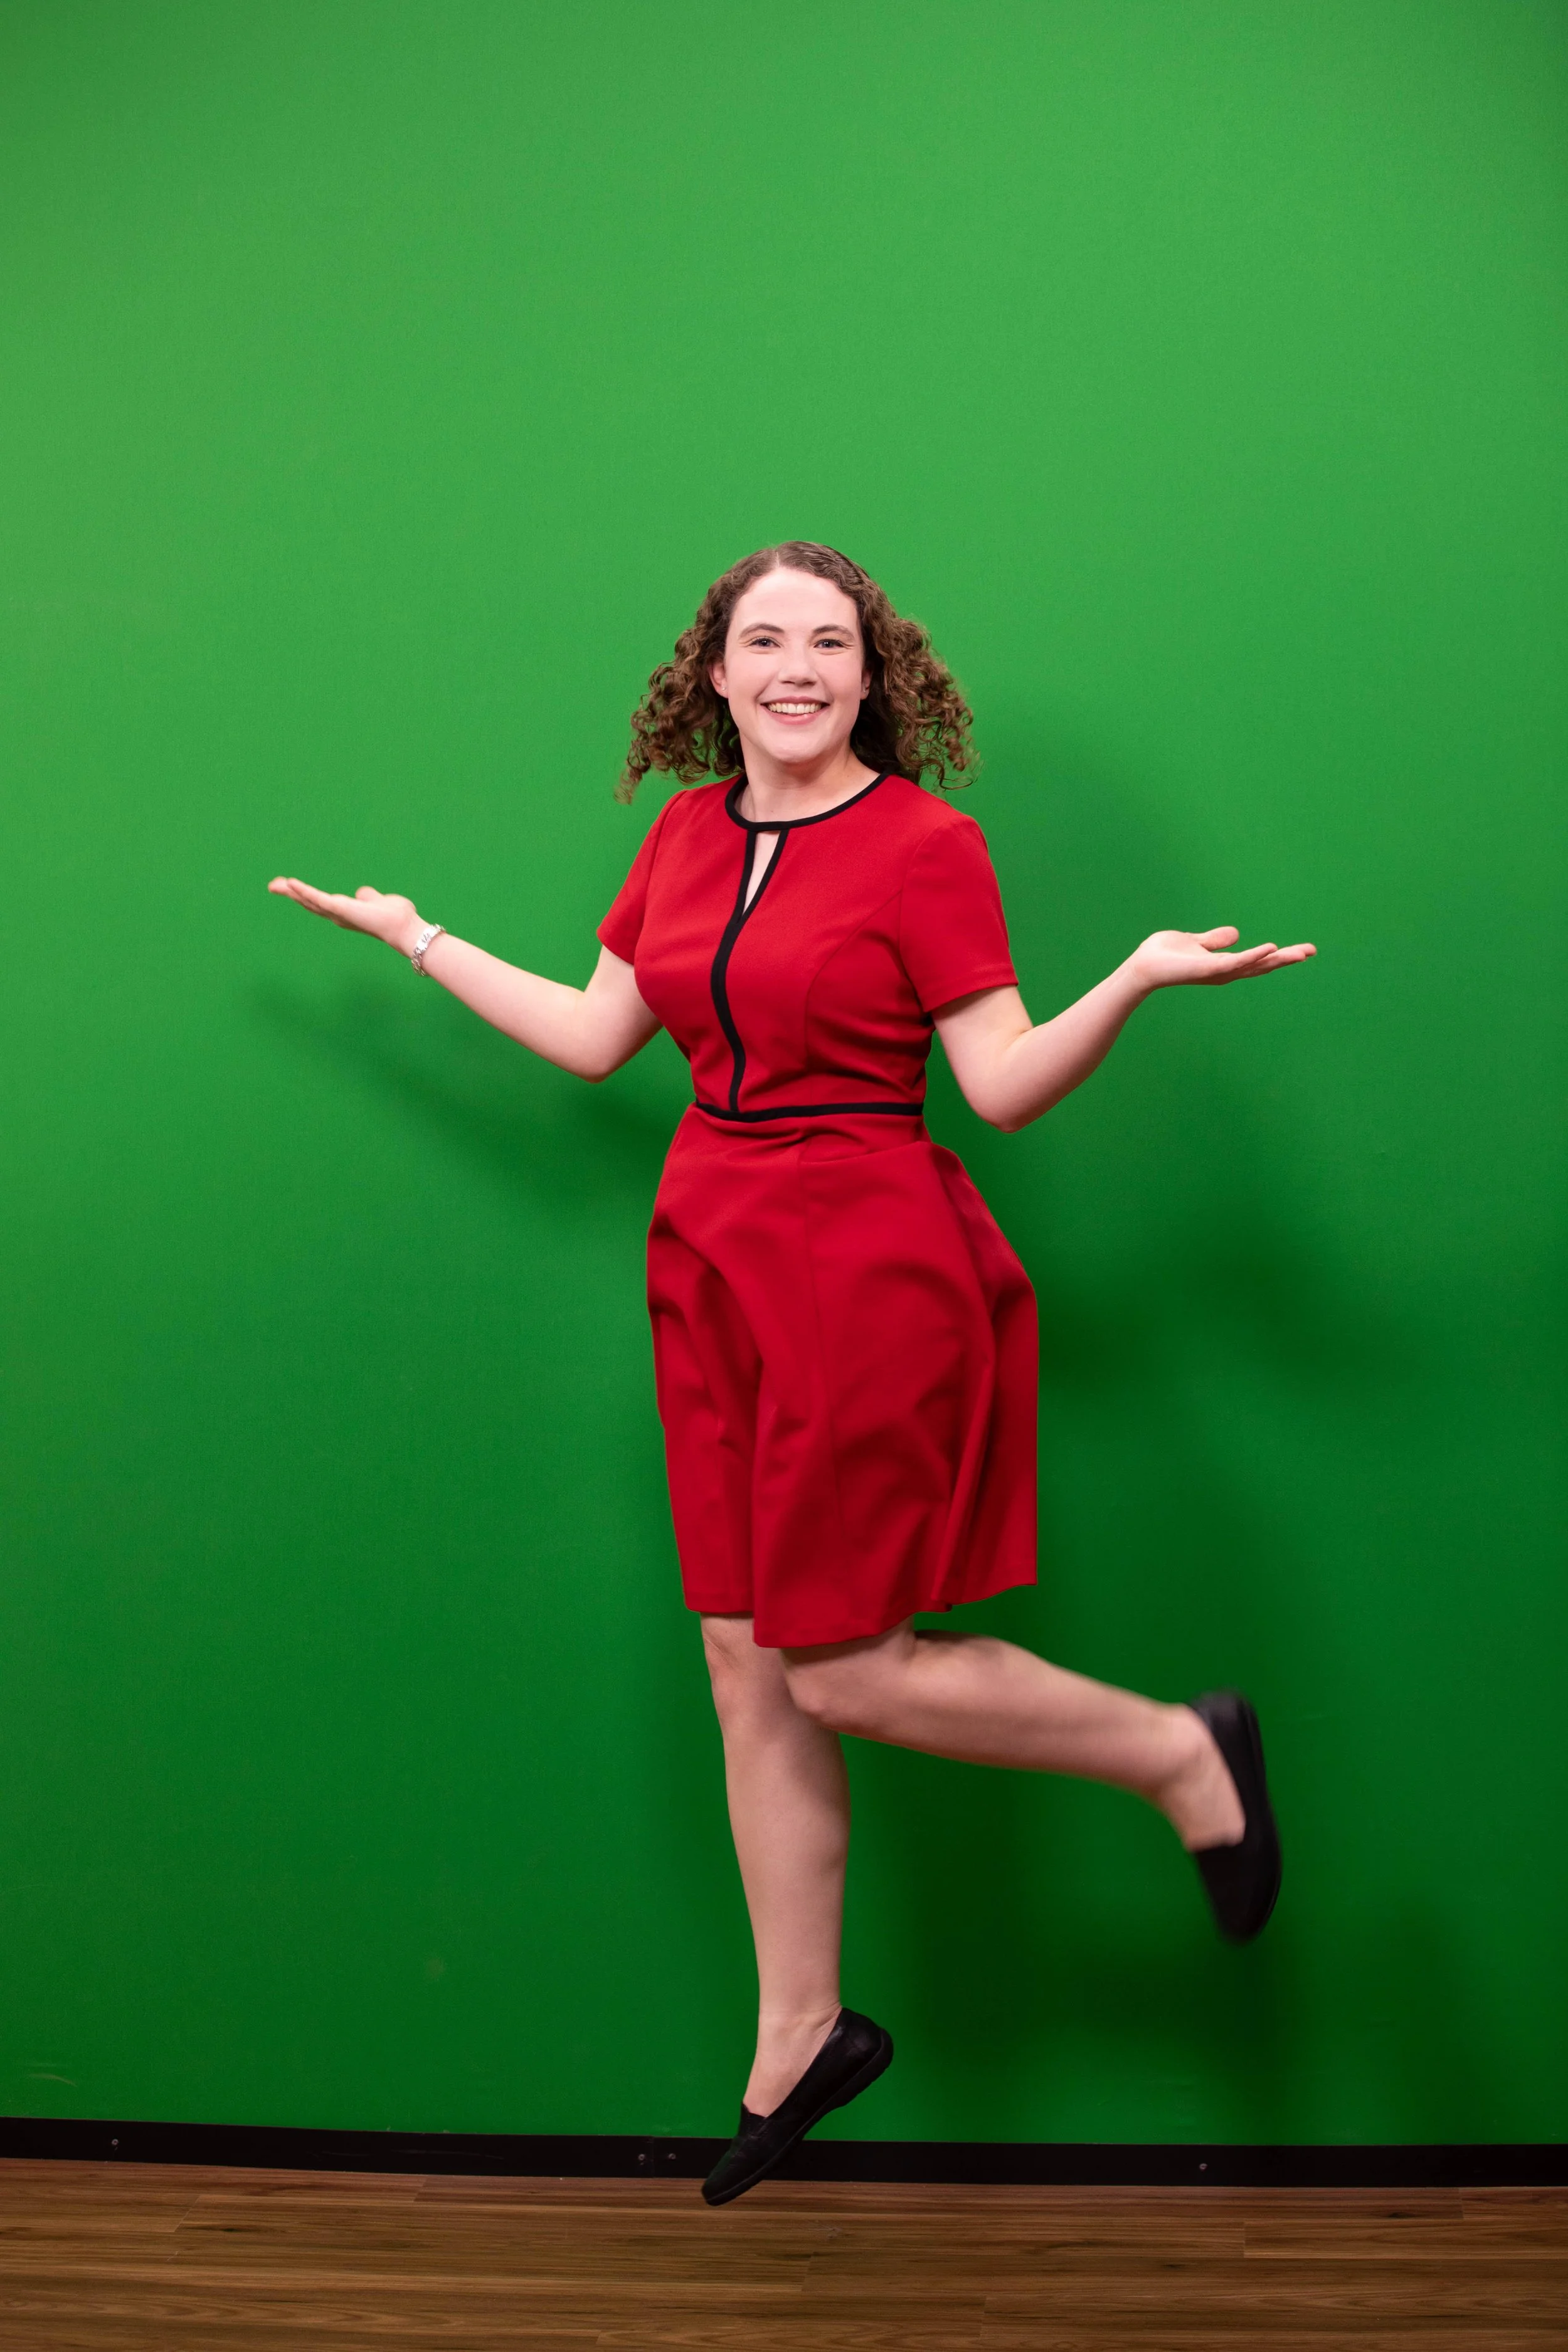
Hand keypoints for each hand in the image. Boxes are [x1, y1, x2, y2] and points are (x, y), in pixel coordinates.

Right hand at [268, 877, 424, 956]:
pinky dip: (303, 891)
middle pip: (308, 903)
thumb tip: (362, 893)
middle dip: (290, 894)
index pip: (319, 903)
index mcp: (345, 912)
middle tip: (272, 885)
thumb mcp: (378, 901)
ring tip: (275, 884)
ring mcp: (338, 913)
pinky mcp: (340, 909)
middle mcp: (338, 916)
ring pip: (309, 901)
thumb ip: (368, 896)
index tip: (289, 886)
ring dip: (291, 892)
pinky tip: (291, 883)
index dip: (304, 895)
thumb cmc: (395, 917)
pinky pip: (318, 898)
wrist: (404, 927)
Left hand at [1127, 926, 1315, 993]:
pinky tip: (1270, 949)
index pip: (1258, 960)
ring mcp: (1217, 972)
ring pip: (1254, 966)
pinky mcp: (1208, 969)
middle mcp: (1225, 972)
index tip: (1303, 950)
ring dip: (1278, 959)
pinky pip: (1235, 962)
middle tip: (1312, 951)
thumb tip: (1235, 933)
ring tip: (1301, 952)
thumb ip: (1214, 939)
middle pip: (1262, 966)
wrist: (1142, 965)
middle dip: (1287, 959)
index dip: (1279, 955)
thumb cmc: (1163, 955)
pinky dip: (1253, 956)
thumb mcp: (1195, 941)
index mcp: (1224, 965)